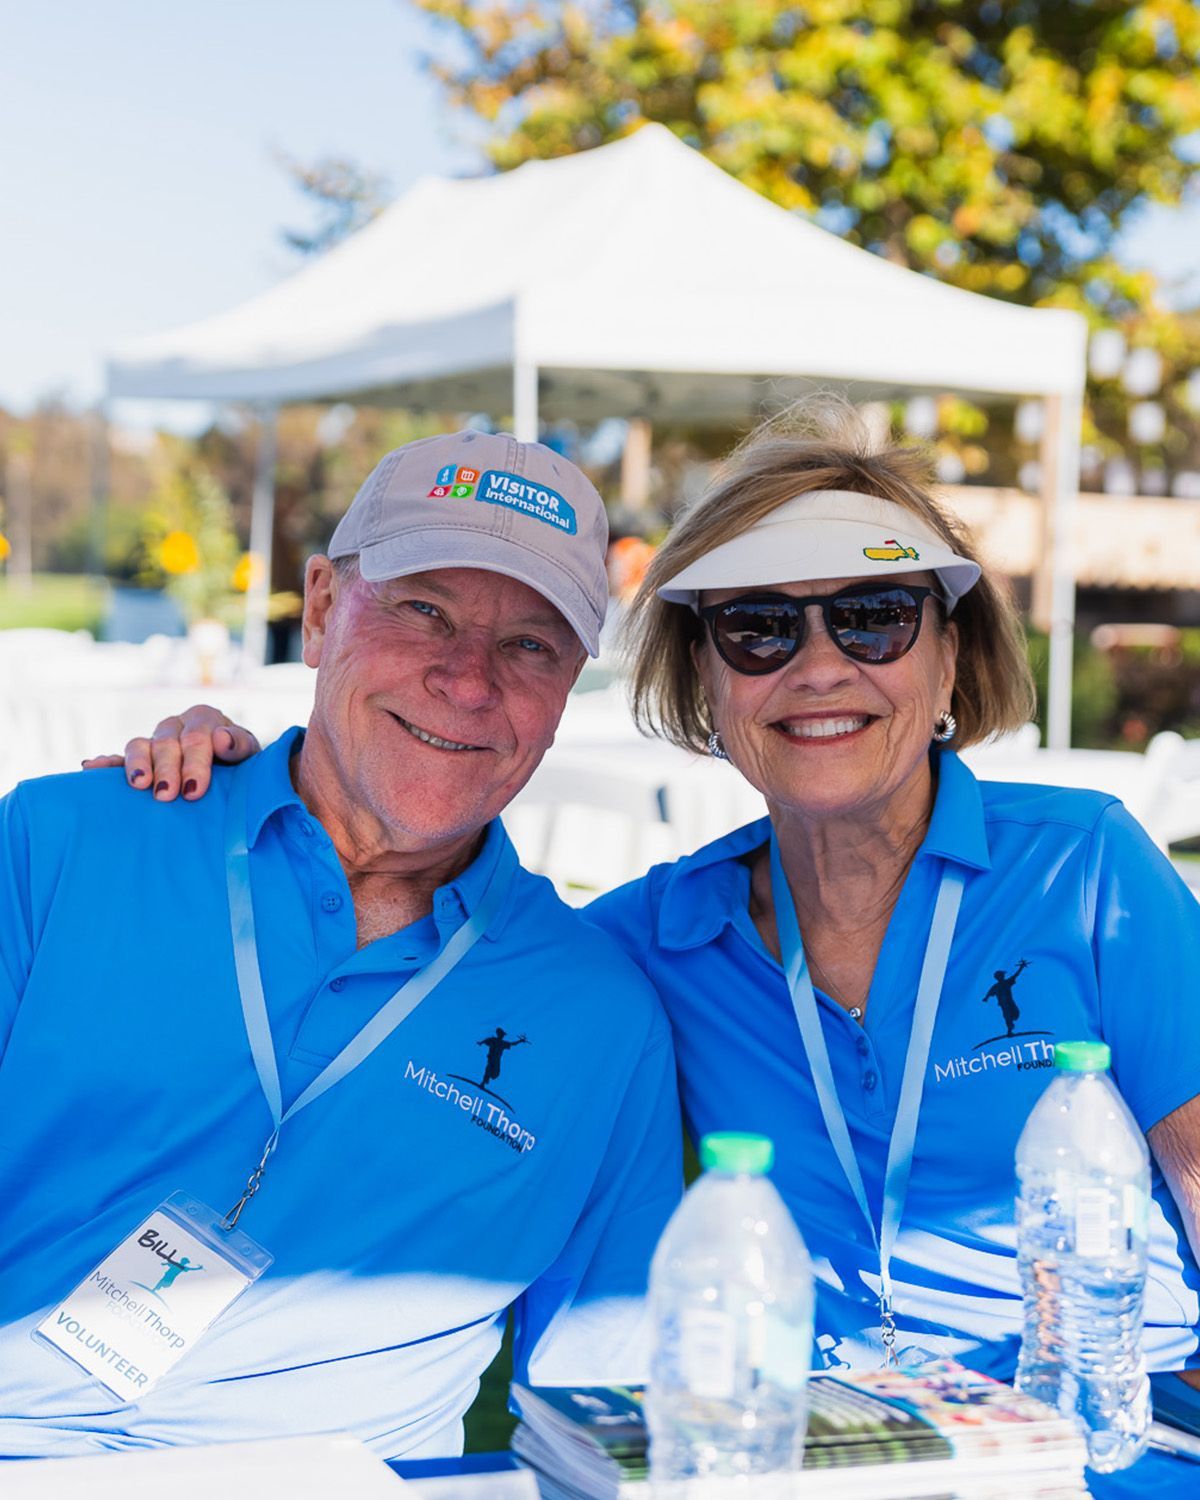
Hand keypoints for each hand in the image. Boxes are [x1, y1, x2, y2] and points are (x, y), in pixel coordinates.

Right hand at [81, 705, 259, 800]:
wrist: (233, 774)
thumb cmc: (243, 765)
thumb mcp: (250, 755)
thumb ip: (240, 745)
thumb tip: (221, 738)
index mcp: (204, 718)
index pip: (197, 737)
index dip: (195, 763)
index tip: (195, 789)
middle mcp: (176, 725)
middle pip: (167, 743)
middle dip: (167, 770)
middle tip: (166, 795)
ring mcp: (155, 741)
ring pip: (140, 746)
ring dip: (136, 765)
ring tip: (138, 785)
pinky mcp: (139, 759)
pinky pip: (120, 759)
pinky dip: (107, 763)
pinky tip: (91, 767)